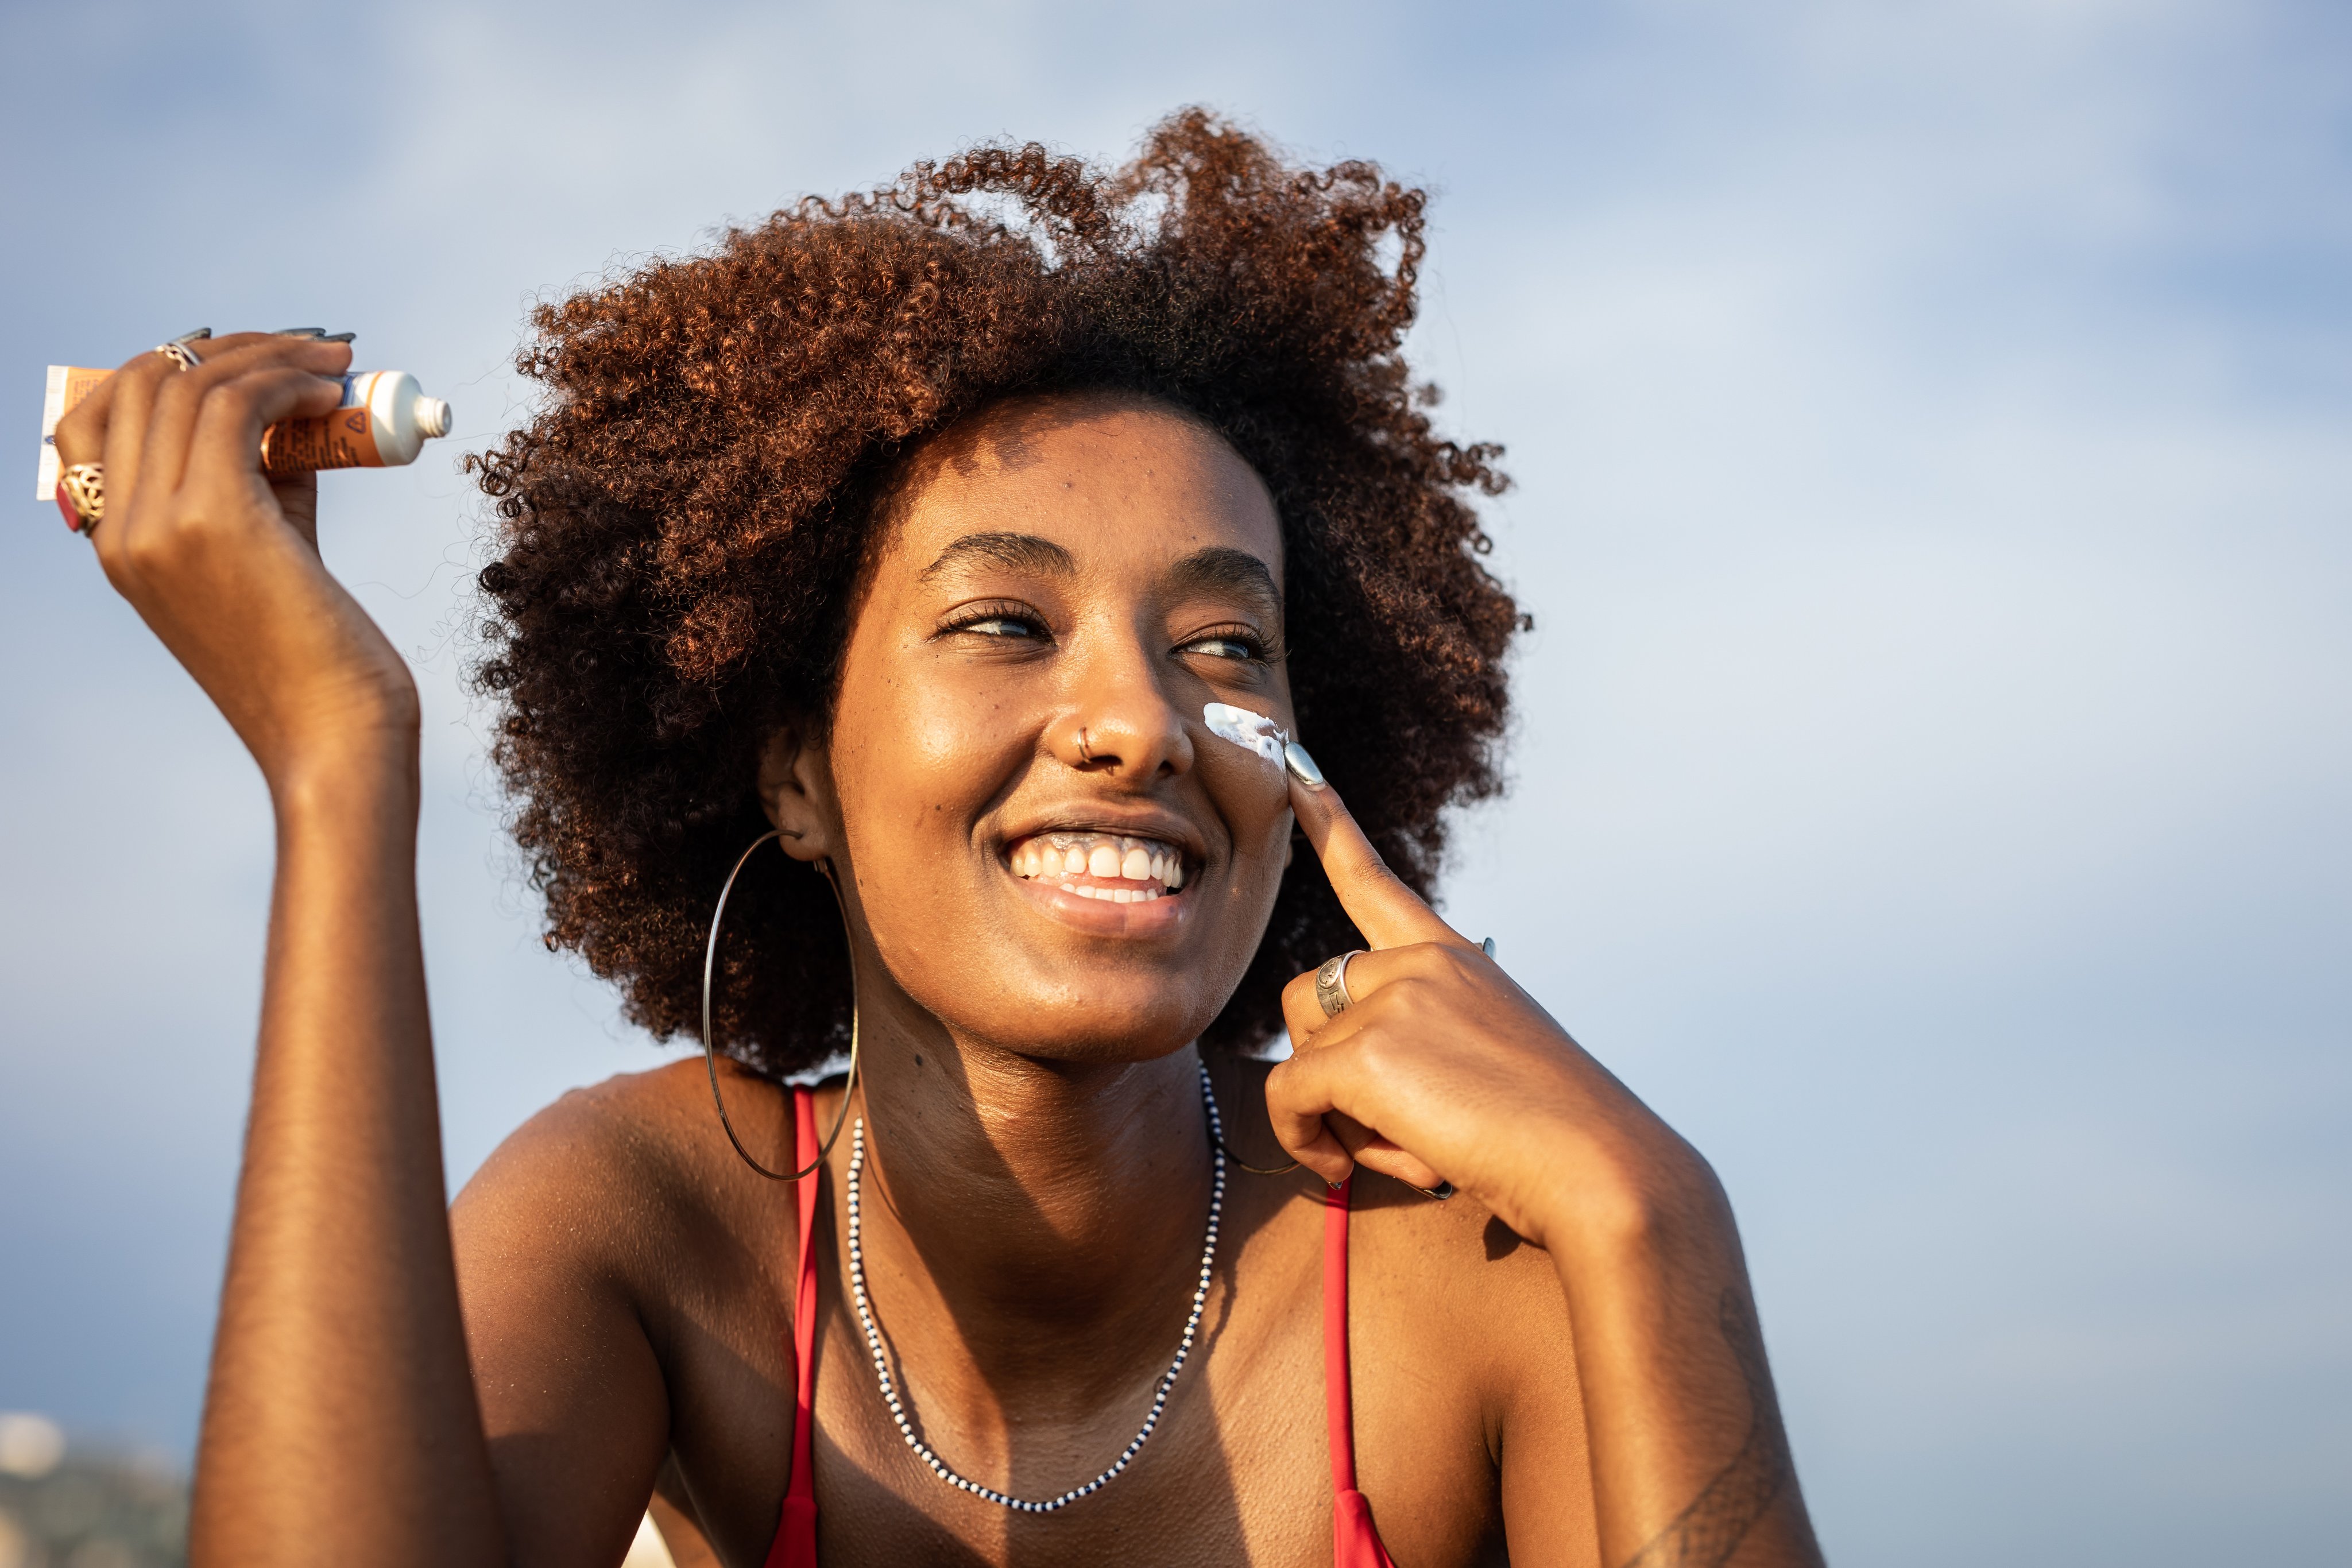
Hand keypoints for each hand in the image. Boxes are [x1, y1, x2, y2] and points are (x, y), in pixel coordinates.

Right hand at [54, 333, 419, 786]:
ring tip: (337, 362)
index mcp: (118, 545)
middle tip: (308, 346)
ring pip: (190, 384)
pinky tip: (334, 392)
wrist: (336, 737)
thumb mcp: (271, 552)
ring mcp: (158, 525)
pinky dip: (287, 382)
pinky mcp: (214, 520)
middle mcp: (122, 532)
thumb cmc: (318, 658)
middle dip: (231, 348)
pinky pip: (237, 407)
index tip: (248, 359)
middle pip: (143, 383)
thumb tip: (291, 410)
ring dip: (272, 355)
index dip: (168, 369)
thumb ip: (263, 481)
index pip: (98, 417)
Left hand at [1265, 773, 1721, 1259]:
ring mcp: (1393, 1000)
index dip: (1328, 825)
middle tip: (1389, 1130)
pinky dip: (1302, 1140)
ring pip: (1300, 1054)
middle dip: (1326, 1069)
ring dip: (1329, 1113)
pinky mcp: (1365, 1053)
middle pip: (1310, 1000)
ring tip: (1403, 1150)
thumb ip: (1424, 1045)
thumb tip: (1337, 1076)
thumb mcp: (1492, 1064)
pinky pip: (1287, 1096)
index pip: (1375, 883)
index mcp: (1455, 961)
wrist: (1600, 1171)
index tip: (1294, 769)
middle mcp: (1420, 964)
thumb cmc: (1553, 1139)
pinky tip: (1342, 1170)